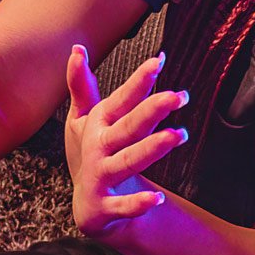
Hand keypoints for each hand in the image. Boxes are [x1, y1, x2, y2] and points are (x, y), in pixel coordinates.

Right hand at [64, 46, 188, 240]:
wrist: (87, 205)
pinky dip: (138, 204)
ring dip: (150, 150)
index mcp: (98, 125)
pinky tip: (157, 199)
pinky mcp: (104, 207)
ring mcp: (100, 177)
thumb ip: (82, 85)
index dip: (138, 82)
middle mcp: (98, 149)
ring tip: (177, 136)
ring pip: (127, 162)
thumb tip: (77, 48)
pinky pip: (123, 206)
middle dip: (150, 111)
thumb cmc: (90, 153)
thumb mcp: (83, 119)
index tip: (159, 61)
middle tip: (177, 96)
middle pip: (127, 127)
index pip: (120, 100)